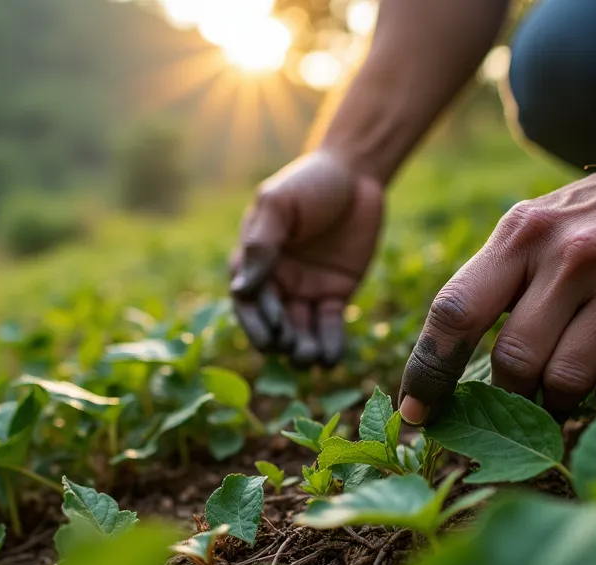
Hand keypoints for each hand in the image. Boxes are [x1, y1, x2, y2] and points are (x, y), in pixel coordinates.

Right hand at [230, 151, 384, 367]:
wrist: (356, 174)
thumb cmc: (308, 183)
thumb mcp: (278, 205)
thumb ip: (261, 244)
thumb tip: (240, 288)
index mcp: (253, 261)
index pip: (247, 300)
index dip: (256, 321)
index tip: (268, 336)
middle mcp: (276, 281)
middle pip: (273, 321)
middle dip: (280, 339)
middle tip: (291, 348)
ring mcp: (305, 290)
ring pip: (300, 329)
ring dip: (302, 348)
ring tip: (309, 359)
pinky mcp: (335, 294)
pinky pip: (329, 325)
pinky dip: (330, 344)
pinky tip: (331, 360)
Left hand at [398, 136, 595, 423]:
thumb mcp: (540, 224)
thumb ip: (497, 280)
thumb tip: (444, 363)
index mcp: (522, 234)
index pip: (454, 312)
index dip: (428, 370)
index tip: (415, 414)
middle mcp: (570, 255)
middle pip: (514, 362)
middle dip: (517, 391)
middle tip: (534, 388)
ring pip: (566, 380)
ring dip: (565, 397)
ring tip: (579, 374)